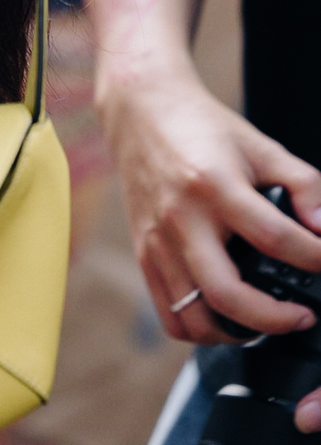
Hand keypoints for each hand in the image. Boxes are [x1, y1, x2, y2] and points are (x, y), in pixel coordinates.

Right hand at [102, 64, 320, 363]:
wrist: (140, 111)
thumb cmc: (202, 127)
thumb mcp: (260, 145)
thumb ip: (303, 184)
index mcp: (213, 184)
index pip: (274, 237)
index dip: (314, 259)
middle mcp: (181, 217)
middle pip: (227, 294)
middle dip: (275, 319)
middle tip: (302, 315)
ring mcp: (157, 240)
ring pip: (195, 316)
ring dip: (236, 333)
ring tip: (263, 320)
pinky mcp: (143, 254)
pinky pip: (170, 315)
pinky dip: (201, 329)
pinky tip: (225, 315)